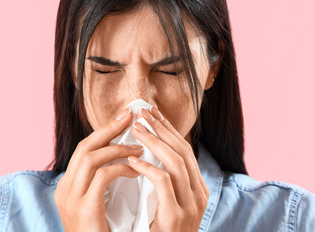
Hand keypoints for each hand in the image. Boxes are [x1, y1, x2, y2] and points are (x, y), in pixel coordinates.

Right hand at [54, 107, 142, 231]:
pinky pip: (102, 176)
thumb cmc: (104, 231)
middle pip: (85, 147)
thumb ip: (106, 180)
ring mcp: (71, 199)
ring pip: (91, 158)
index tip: (124, 117)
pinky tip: (135, 170)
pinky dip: (120, 168)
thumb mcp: (101, 202)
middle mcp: (65, 188)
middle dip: (109, 129)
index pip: (85, 149)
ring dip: (118, 148)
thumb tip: (126, 155)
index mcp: (69, 185)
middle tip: (131, 116)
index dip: (104, 131)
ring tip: (139, 147)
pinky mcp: (83, 209)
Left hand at [128, 107, 209, 231]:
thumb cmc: (159, 229)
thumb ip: (164, 180)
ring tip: (136, 129)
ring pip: (175, 162)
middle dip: (162, 128)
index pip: (185, 150)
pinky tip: (133, 161)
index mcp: (198, 188)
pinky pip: (164, 183)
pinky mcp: (177, 216)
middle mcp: (200, 193)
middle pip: (182, 151)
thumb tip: (149, 152)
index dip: (169, 129)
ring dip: (154, 142)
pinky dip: (148, 168)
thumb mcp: (166, 201)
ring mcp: (191, 205)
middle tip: (143, 112)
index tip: (153, 113)